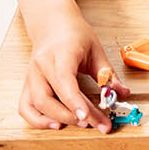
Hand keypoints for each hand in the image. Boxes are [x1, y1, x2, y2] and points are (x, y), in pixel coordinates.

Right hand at [19, 8, 130, 132]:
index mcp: (60, 54)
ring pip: (35, 105)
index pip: (64, 82)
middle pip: (49, 98)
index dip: (74, 101)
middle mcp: (41, 66)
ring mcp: (31, 76)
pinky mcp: (27, 84)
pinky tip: (55, 124)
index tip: (87, 116)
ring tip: (80, 124)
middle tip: (95, 123)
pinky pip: (25, 107)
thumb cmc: (75, 35)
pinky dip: (37, 120)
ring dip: (56, 119)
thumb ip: (108, 73)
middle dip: (72, 115)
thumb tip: (122, 92)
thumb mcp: (96, 49)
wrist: (53, 25)